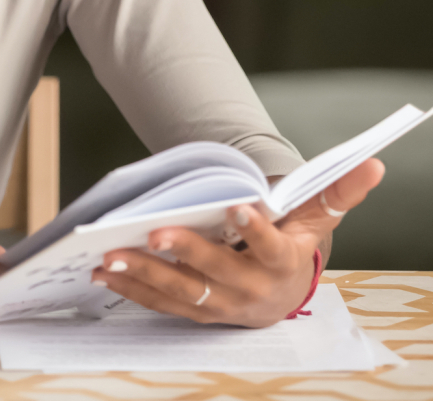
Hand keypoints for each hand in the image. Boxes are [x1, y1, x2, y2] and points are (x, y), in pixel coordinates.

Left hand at [90, 158, 384, 326]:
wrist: (282, 293)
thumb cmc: (293, 244)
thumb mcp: (315, 218)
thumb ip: (336, 192)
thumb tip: (372, 163)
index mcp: (282, 263)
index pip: (270, 246)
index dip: (255, 229)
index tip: (237, 207)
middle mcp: (250, 289)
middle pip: (215, 272)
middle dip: (183, 253)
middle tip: (152, 233)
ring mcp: (220, 304)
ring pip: (180, 292)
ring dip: (143, 275)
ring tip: (111, 256)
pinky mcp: (194, 311)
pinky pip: (160, 303)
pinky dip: (131, 289)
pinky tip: (103, 273)